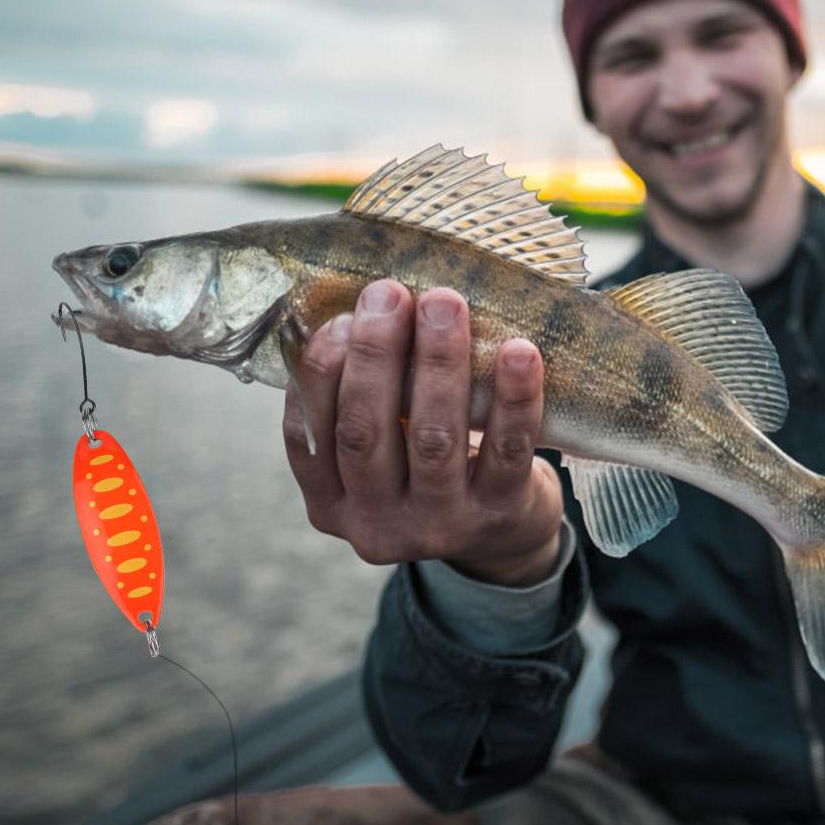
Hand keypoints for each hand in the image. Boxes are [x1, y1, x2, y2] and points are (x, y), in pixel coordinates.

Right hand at [282, 280, 563, 585]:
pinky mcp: (498, 516)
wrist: (500, 532)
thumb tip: (359, 305)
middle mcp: (375, 524)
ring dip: (438, 363)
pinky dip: (513, 399)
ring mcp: (437, 526)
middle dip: (375, 354)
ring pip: (433, 440)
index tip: (339, 317)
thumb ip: (359, 398)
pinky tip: (518, 351)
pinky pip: (506, 452)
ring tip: (445, 303)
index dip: (318, 373)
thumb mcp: (379, 449)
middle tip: (388, 292)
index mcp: (330, 502)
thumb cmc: (424, 465)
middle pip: (363, 434)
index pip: (306, 437)